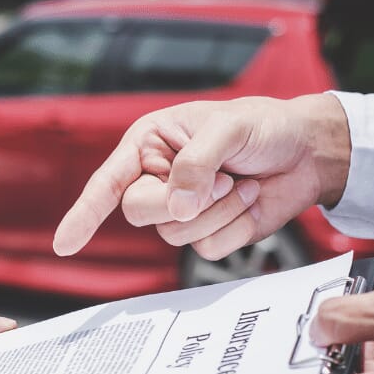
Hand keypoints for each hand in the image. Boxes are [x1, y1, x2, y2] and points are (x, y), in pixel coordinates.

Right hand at [52, 94, 351, 258]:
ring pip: (175, 234)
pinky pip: (207, 247)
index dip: (83, 214)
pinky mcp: (210, 232)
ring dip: (216, 211)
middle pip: (139, 212)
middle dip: (179, 201)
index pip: (106, 183)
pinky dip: (234, 226)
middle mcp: (159, 180)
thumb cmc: (263, 126)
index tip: (65, 244)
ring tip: (241, 183)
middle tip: (218, 180)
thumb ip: (195, 163)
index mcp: (149, 145)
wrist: (308, 151)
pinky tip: (249, 200)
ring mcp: (183, 210)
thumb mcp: (227, 128)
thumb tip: (176, 207)